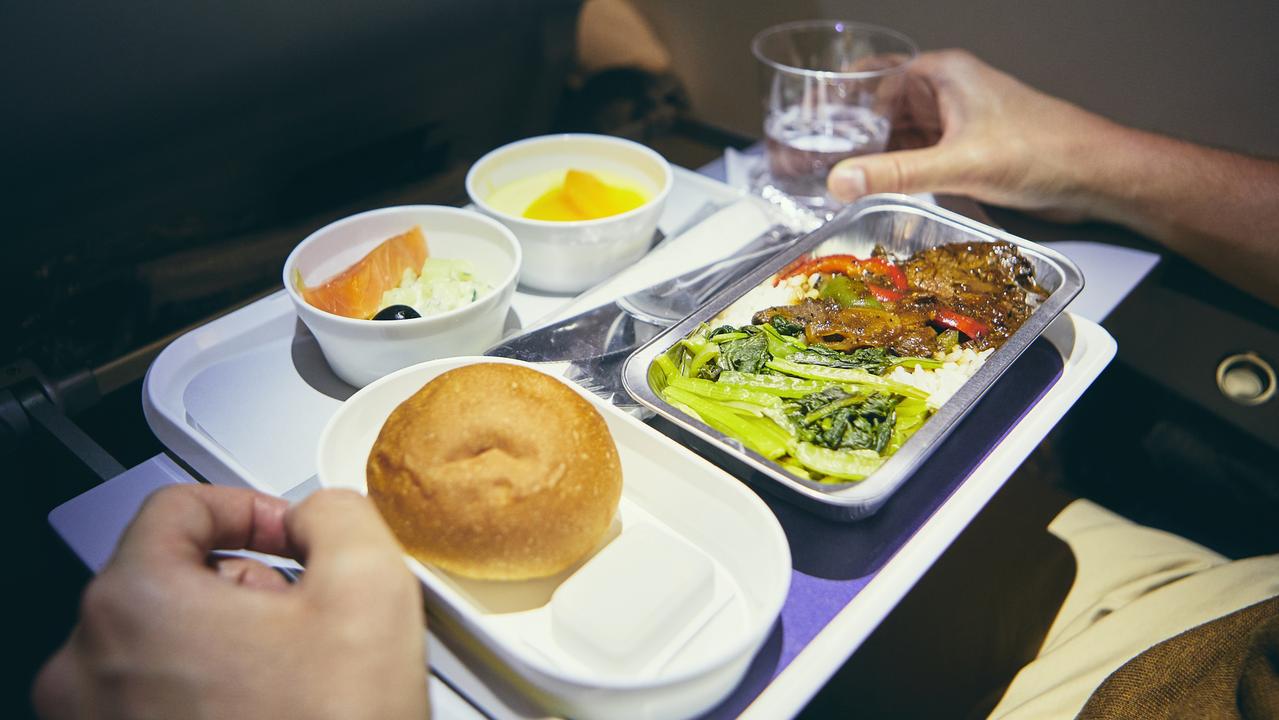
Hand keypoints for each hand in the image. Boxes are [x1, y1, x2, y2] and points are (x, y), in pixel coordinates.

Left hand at [32, 485, 427, 719]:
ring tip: (292, 683)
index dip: (251, 508)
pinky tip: (268, 715)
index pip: (179, 507)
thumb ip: (340, 516)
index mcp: (135, 604)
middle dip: (244, 586)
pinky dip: (205, 696)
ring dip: (226, 645)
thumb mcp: (370, 590)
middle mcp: (87, 668)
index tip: (290, 539)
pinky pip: (151, 703)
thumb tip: (320, 516)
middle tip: (305, 620)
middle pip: (167, 578)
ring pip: (160, 645)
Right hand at [827, 50, 1278, 305]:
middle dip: (845, 133)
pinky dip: (894, 170)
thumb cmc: (1041, 150)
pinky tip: (871, 189)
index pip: (870, 78)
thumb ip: (896, 174)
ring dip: (869, 155)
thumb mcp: (959, 163)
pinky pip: (915, 155)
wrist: (1092, 175)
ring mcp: (953, 121)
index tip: (801, 125)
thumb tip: (839, 181)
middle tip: (804, 161)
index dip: (834, 101)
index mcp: (940, 74)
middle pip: (878, 108)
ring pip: (896, 134)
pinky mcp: (963, 149)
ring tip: (829, 179)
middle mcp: (943, 92)